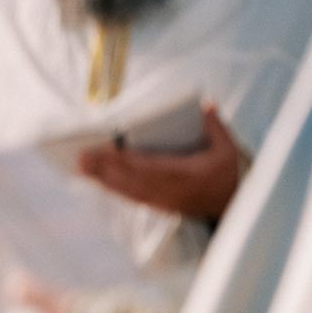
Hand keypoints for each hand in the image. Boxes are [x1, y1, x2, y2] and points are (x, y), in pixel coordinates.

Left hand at [78, 103, 241, 218]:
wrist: (230, 208)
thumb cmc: (226, 175)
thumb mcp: (228, 150)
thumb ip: (216, 127)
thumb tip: (207, 104)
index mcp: (186, 175)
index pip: (152, 168)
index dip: (129, 162)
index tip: (110, 151)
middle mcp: (170, 191)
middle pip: (133, 180)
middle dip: (106, 169)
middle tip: (82, 157)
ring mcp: (162, 200)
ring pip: (128, 190)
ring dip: (103, 179)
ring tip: (81, 166)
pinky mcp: (157, 205)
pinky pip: (131, 197)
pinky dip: (112, 188)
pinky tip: (96, 180)